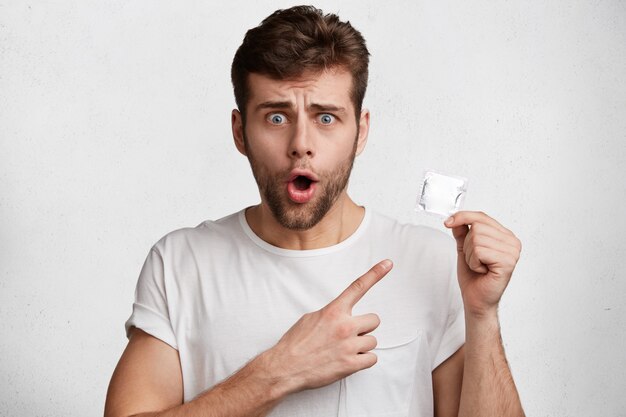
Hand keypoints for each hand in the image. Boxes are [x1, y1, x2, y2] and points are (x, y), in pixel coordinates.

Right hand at [262, 259, 392, 393]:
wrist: (285, 367)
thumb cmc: (296, 343)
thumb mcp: (311, 319)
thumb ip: (332, 314)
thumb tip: (341, 315)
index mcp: (333, 311)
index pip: (358, 287)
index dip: (375, 273)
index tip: (388, 264)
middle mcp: (344, 326)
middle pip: (374, 320)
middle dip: (365, 327)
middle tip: (351, 334)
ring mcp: (349, 345)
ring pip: (373, 341)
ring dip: (362, 345)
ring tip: (345, 350)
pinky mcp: (351, 364)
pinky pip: (372, 359)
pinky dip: (363, 360)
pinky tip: (349, 360)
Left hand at [445, 211, 520, 318]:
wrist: (476, 299)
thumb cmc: (474, 277)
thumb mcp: (465, 249)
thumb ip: (462, 232)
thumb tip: (456, 218)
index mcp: (505, 236)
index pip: (482, 216)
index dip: (463, 217)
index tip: (448, 222)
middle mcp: (512, 241)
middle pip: (477, 226)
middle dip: (467, 245)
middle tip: (475, 260)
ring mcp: (512, 251)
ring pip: (476, 239)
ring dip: (470, 256)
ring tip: (479, 267)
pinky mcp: (507, 262)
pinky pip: (480, 251)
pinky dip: (474, 263)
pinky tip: (483, 271)